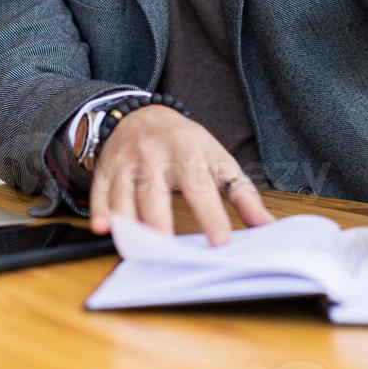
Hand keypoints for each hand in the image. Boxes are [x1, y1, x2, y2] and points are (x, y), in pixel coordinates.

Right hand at [88, 105, 273, 245]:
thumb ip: (243, 194)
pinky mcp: (106, 170)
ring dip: (129, 223)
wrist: (143, 115)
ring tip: (139, 250)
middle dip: (160, 222)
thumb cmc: (186, 144)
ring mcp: (125, 162)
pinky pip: (100, 193)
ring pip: (124, 196)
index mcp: (186, 148)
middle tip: (170, 252)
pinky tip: (103, 228)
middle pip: (154, 193)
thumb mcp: (217, 160)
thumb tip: (268, 225)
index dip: (210, 213)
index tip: (220, 240)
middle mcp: (153, 153)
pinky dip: (99, 211)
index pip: (199, 184)